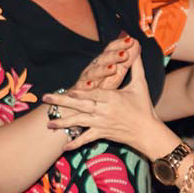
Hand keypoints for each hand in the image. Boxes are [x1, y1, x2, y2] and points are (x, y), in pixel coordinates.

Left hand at [43, 43, 160, 153]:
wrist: (148, 132)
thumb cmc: (144, 107)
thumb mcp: (140, 84)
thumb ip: (136, 65)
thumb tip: (136, 46)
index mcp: (113, 98)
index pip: (95, 94)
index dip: (82, 92)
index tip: (69, 89)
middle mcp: (105, 111)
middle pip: (81, 106)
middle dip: (62, 102)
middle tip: (46, 98)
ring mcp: (102, 123)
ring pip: (80, 122)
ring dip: (63, 123)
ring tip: (48, 123)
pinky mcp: (102, 133)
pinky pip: (86, 139)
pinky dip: (75, 143)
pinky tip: (64, 146)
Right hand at [71, 34, 138, 90]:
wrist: (78, 102)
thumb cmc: (100, 88)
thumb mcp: (116, 74)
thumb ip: (126, 60)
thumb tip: (137, 43)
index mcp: (104, 63)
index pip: (111, 50)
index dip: (121, 44)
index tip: (132, 41)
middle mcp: (94, 68)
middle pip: (103, 59)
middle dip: (114, 56)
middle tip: (124, 54)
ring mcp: (85, 79)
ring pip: (94, 73)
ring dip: (103, 70)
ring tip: (113, 68)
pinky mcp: (78, 91)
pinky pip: (81, 88)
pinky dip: (85, 86)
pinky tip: (90, 85)